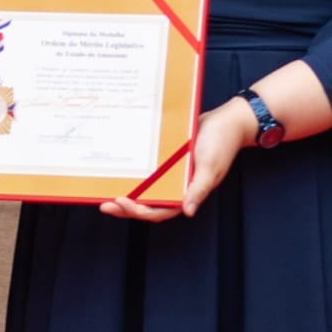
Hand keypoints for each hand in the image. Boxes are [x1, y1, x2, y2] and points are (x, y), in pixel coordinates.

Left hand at [99, 96, 254, 222]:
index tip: (121, 201)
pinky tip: (122, 170)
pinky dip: (137, 174)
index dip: (139, 211)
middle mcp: (177, 187)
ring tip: (106, 192)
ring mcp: (172, 175)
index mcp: (187, 193)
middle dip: (126, 208)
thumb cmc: (221, 144)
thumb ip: (198, 190)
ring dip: (129, 192)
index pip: (159, 210)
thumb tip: (187, 212)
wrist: (227, 120)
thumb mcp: (210, 167)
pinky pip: (150, 171)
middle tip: (104, 205)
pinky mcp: (169, 161)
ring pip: (146, 189)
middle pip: (148, 203)